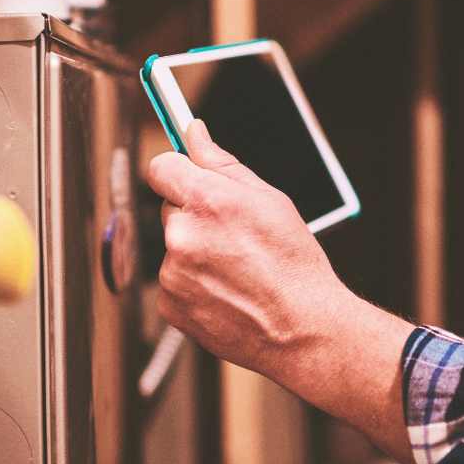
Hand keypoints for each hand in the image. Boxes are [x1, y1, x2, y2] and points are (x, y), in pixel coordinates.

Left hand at [146, 120, 416, 463]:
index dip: (178, 172)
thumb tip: (194, 133)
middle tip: (234, 236)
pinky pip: (174, 282)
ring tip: (237, 269)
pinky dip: (193, 285)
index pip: (161, 167)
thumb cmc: (295, 267)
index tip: (188, 179)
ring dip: (195, 252)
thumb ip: (222, 163)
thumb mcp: (270, 201)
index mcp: (207, 201)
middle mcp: (183, 235)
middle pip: (170, 208)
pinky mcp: (170, 304)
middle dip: (195, 215)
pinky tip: (227, 290)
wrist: (302, 330)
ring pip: (173, 247)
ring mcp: (173, 273)